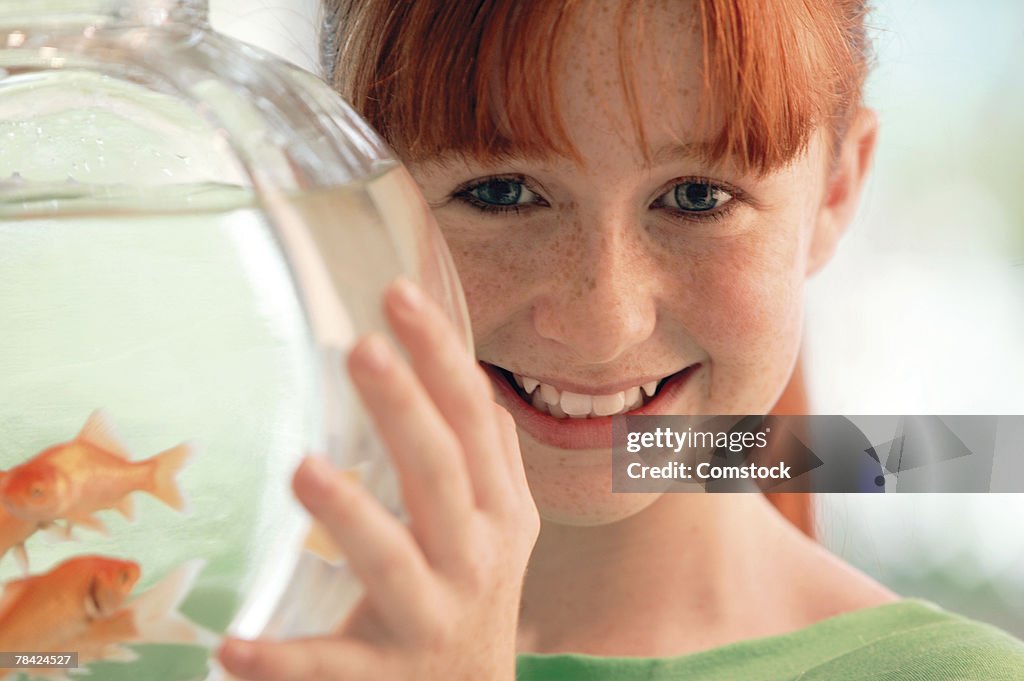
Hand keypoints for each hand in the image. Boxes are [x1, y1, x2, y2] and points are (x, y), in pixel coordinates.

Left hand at [218, 277, 539, 680]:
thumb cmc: (477, 592)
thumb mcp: (504, 525)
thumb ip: (488, 454)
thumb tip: (463, 372)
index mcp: (500, 513)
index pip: (472, 422)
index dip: (440, 359)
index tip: (397, 295)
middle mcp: (474, 559)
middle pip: (439, 476)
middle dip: (404, 410)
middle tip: (362, 350)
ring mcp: (430, 620)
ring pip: (393, 564)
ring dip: (352, 516)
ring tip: (305, 468)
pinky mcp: (383, 677)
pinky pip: (329, 669)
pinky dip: (284, 662)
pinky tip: (233, 646)